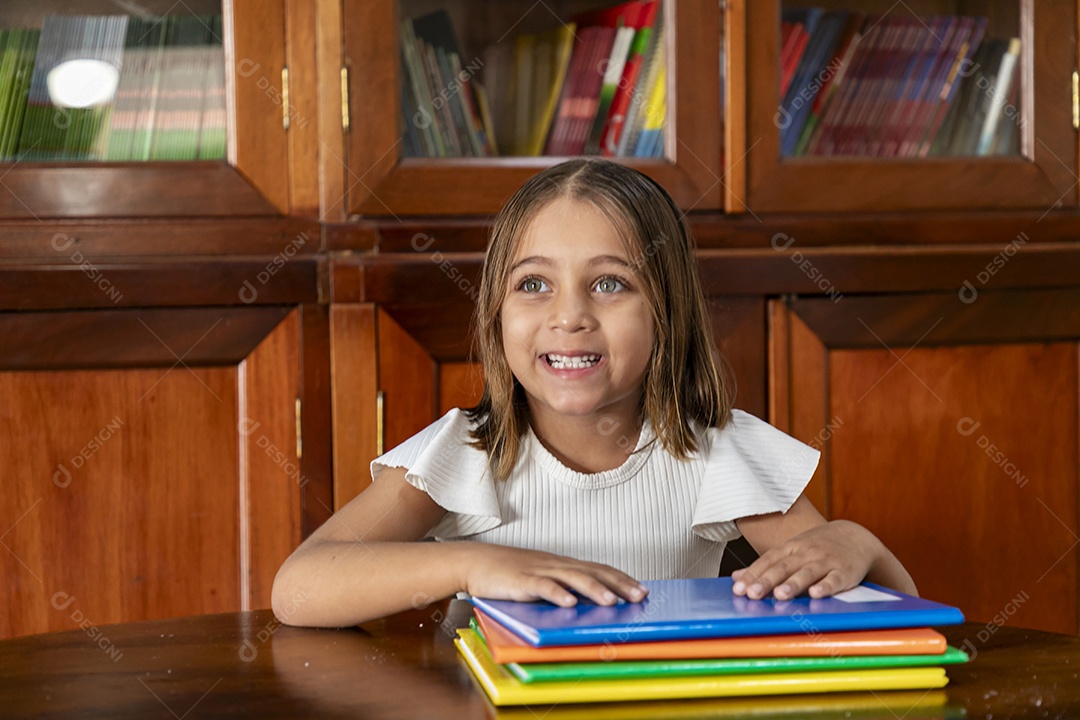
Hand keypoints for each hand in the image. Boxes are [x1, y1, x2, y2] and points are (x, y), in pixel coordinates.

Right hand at [461, 544, 648, 606]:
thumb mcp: (540, 578)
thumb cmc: (509, 574)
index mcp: (562, 564)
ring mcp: (539, 570)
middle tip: (640, 596)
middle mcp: (556, 564)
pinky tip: (569, 603)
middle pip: (593, 572)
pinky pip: (542, 586)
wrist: (476, 562)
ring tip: (612, 601)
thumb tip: (585, 606)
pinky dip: (557, 593)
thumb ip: (561, 588)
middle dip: (618, 584)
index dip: (621, 578)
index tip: (642, 589)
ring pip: (572, 578)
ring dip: (594, 589)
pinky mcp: (521, 580)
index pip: (598, 569)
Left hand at [731, 520, 881, 600]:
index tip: (738, 589)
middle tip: (752, 594)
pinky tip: (816, 594)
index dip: (753, 574)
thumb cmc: (818, 547)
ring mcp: (826, 561)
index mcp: (790, 547)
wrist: (856, 537)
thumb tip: (736, 577)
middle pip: (783, 567)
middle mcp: (806, 552)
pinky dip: (826, 586)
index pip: (768, 560)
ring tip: (780, 595)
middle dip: (767, 580)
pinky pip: (834, 579)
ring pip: (807, 572)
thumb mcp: (791, 550)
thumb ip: (766, 565)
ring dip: (793, 584)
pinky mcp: (845, 571)